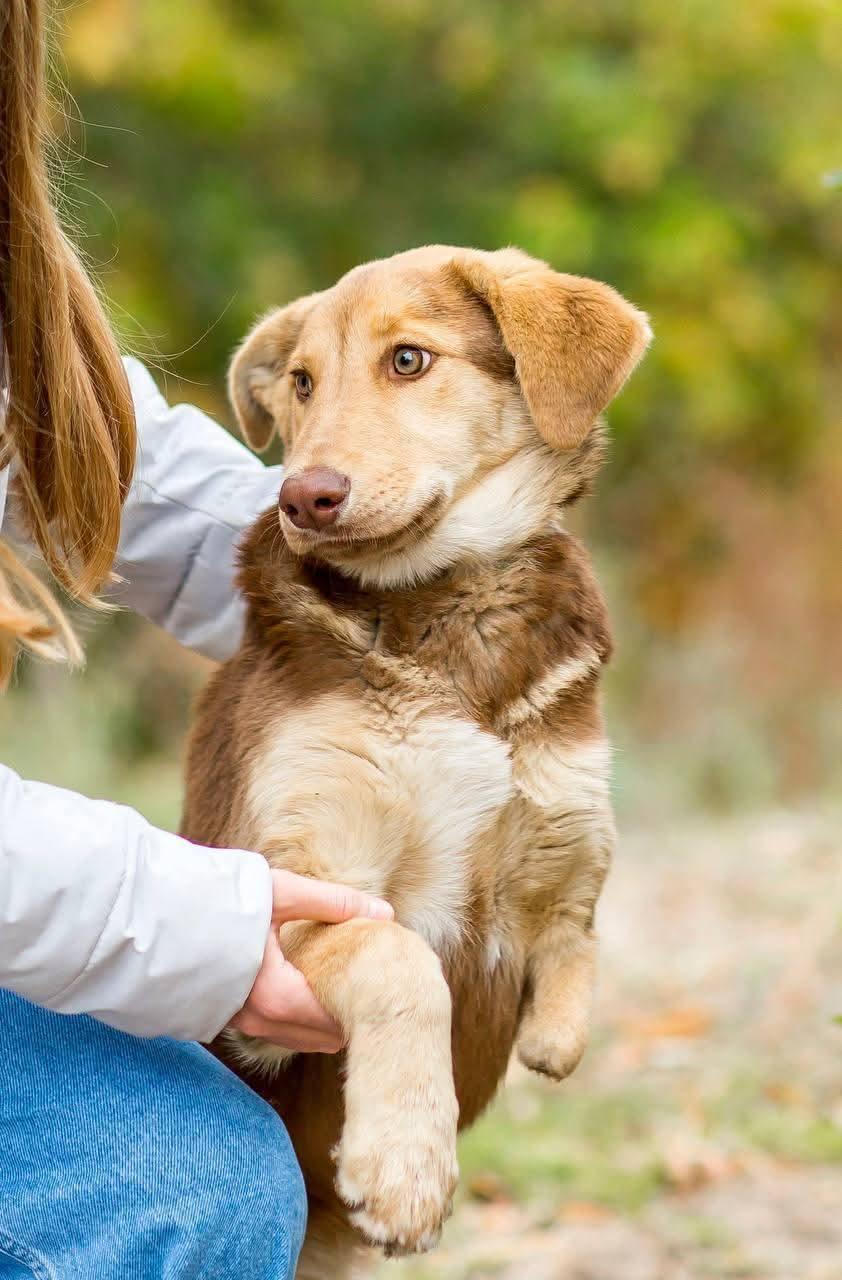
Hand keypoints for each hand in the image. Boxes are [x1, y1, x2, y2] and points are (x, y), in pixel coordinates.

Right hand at [229, 869, 392, 1052]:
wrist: (152, 912)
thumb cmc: (217, 898)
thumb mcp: (280, 893)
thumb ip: (334, 903)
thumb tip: (385, 914)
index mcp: (276, 995)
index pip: (337, 1016)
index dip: (367, 1004)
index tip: (391, 988)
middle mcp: (258, 1020)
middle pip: (321, 1036)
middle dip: (351, 1017)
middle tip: (382, 997)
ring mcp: (239, 1022)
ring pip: (298, 1036)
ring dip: (326, 1021)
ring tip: (357, 998)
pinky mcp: (226, 1016)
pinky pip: (276, 1028)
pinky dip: (301, 1019)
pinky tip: (315, 996)